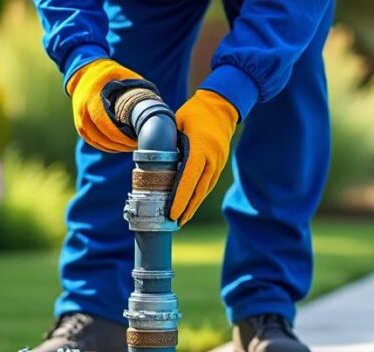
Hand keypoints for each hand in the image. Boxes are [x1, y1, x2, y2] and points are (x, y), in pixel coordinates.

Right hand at [67, 59, 150, 152]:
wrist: (84, 72)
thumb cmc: (108, 74)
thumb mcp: (123, 76)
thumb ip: (136, 89)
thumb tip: (156, 103)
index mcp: (92, 99)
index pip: (105, 125)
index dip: (120, 137)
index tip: (135, 140)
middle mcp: (82, 112)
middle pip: (101, 137)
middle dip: (120, 144)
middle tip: (136, 145)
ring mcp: (79, 120)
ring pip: (98, 142)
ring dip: (115, 147)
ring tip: (130, 146)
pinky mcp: (80, 126)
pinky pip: (94, 142)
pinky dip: (107, 146)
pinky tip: (119, 146)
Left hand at [170, 89, 238, 224]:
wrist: (221, 107)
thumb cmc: (194, 114)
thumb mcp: (177, 124)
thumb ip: (167, 144)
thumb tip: (152, 162)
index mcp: (200, 148)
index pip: (188, 178)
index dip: (179, 198)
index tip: (172, 212)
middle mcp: (212, 159)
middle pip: (198, 190)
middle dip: (186, 208)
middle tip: (174, 222)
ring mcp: (218, 163)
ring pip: (203, 190)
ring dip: (192, 206)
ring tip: (181, 219)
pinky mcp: (219, 165)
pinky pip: (207, 184)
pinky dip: (198, 197)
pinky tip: (190, 206)